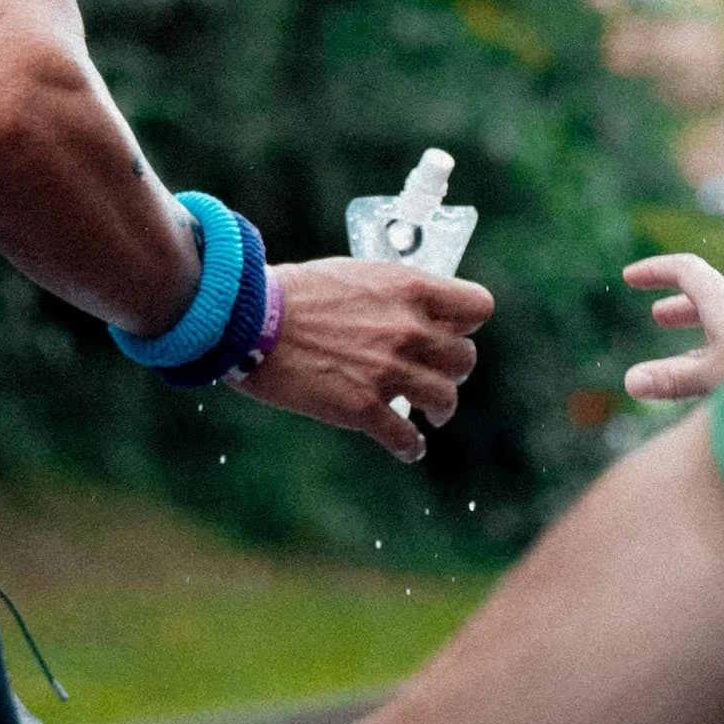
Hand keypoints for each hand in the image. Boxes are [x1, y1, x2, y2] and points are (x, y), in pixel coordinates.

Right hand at [235, 257, 493, 461]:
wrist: (246, 320)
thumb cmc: (289, 294)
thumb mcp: (352, 274)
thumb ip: (390, 295)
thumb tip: (404, 313)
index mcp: (408, 288)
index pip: (477, 306)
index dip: (467, 321)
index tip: (454, 330)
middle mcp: (408, 329)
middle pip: (464, 358)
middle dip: (451, 369)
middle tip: (435, 375)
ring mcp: (388, 371)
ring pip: (445, 399)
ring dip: (439, 408)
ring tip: (430, 413)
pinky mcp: (363, 408)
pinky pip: (407, 438)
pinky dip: (411, 447)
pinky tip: (408, 449)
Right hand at [623, 254, 723, 402]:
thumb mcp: (713, 376)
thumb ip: (672, 380)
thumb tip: (630, 382)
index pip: (686, 270)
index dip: (655, 271)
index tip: (630, 278)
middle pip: (709, 297)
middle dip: (680, 307)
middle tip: (659, 317)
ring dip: (701, 336)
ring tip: (683, 360)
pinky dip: (719, 356)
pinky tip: (714, 383)